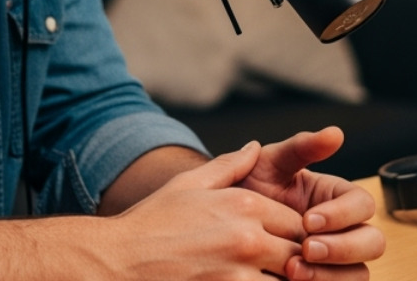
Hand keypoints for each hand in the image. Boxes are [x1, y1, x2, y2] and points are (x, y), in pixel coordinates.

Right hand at [105, 140, 306, 279]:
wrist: (115, 264)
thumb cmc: (150, 224)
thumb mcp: (187, 185)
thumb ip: (229, 167)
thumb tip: (254, 148)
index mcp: (244, 206)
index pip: (298, 224)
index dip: (296, 237)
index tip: (285, 246)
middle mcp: (248, 239)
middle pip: (300, 256)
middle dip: (294, 263)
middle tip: (280, 266)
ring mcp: (238, 276)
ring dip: (280, 280)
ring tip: (263, 275)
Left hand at [238, 127, 385, 280]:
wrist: (223, 224)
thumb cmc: (249, 188)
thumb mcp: (271, 163)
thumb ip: (301, 147)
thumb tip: (335, 133)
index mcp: (338, 197)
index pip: (363, 205)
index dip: (342, 215)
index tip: (308, 220)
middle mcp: (344, 230)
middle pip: (373, 243)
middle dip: (343, 248)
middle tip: (306, 249)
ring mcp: (337, 261)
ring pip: (359, 274)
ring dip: (331, 275)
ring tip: (292, 271)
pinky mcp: (323, 278)